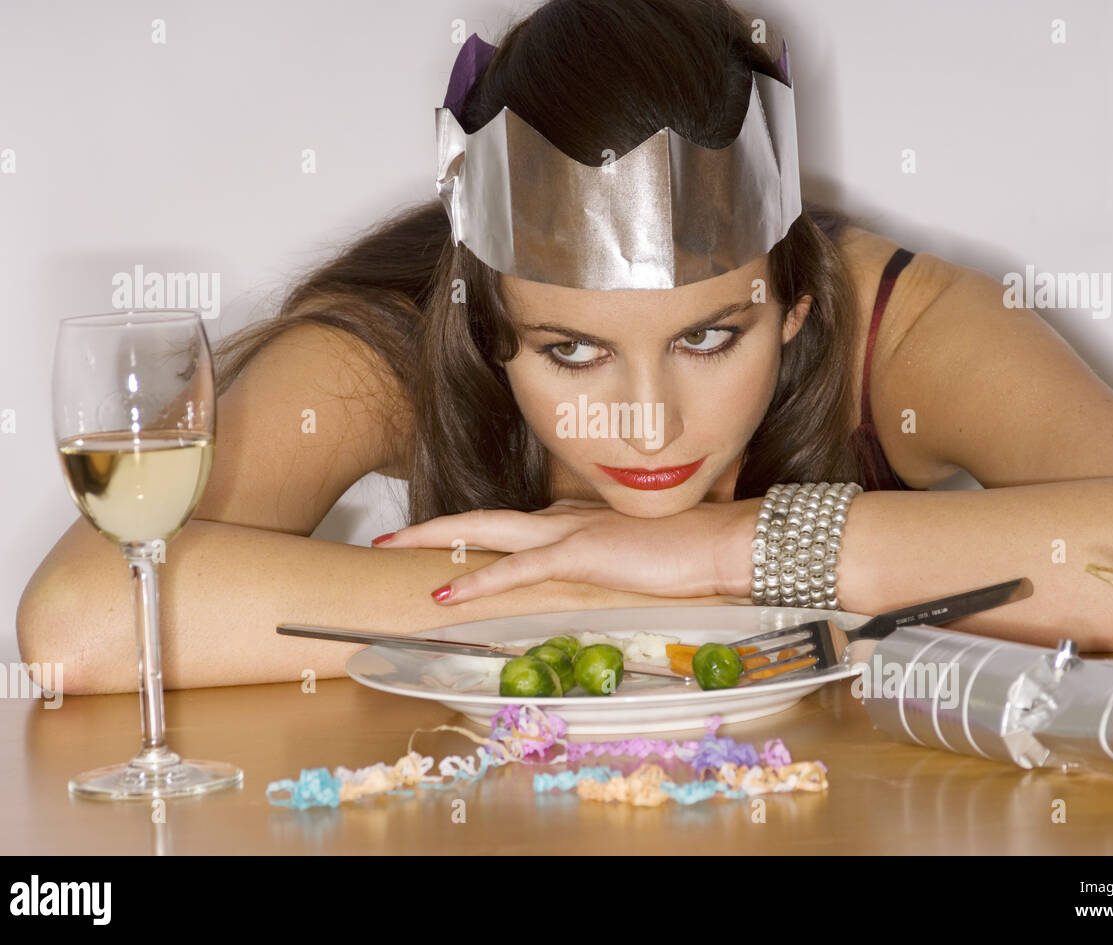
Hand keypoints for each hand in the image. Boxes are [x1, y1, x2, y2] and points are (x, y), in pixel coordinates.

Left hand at [371, 497, 761, 604]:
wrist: (722, 544)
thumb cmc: (690, 554)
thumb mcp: (638, 558)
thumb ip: (609, 563)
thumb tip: (598, 578)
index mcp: (578, 521)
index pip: (514, 525)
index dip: (474, 534)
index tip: (441, 542)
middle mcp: (566, 519)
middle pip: (485, 518)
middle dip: (434, 527)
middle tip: (390, 538)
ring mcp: (571, 532)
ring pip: (488, 532)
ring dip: (437, 541)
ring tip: (393, 548)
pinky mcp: (581, 553)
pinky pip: (518, 568)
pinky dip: (479, 580)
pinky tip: (449, 594)